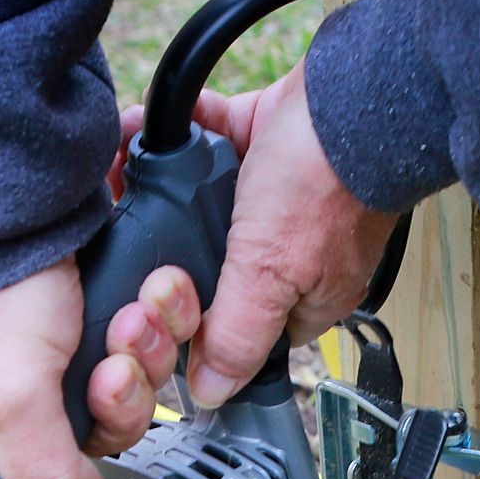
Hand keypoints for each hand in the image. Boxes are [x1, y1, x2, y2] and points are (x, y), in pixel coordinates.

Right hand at [0, 257, 200, 478]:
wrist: (26, 183)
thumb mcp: (10, 392)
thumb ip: (43, 472)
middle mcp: (14, 401)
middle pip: (90, 453)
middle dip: (115, 411)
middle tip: (108, 372)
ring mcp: (62, 361)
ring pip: (128, 402)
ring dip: (142, 362)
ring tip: (127, 320)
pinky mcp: (102, 322)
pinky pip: (147, 354)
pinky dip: (158, 326)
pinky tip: (147, 294)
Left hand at [149, 60, 399, 407]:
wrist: (354, 86)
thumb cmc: (328, 179)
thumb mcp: (271, 275)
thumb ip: (238, 335)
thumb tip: (212, 392)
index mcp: (306, 298)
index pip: (241, 334)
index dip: (196, 325)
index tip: (152, 307)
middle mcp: (292, 251)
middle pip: (214, 270)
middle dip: (167, 251)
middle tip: (132, 237)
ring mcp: (276, 196)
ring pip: (203, 207)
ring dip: (163, 192)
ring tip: (125, 181)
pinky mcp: (263, 142)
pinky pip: (209, 145)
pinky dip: (179, 138)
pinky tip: (147, 135)